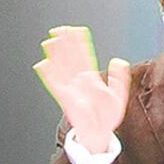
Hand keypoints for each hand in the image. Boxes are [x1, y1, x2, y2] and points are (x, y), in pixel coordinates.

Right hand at [34, 26, 130, 151]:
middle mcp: (79, 82)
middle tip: (60, 29)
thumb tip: (118, 60)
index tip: (78, 30)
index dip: (81, 43)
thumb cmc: (107, 117)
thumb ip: (119, 78)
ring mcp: (72, 89)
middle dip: (66, 44)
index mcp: (92, 79)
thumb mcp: (118, 95)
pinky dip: (49, 75)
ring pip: (61, 68)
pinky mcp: (66, 100)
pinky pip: (55, 85)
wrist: (100, 134)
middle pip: (71, 59)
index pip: (85, 57)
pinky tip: (43, 64)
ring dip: (56, 55)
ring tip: (51, 41)